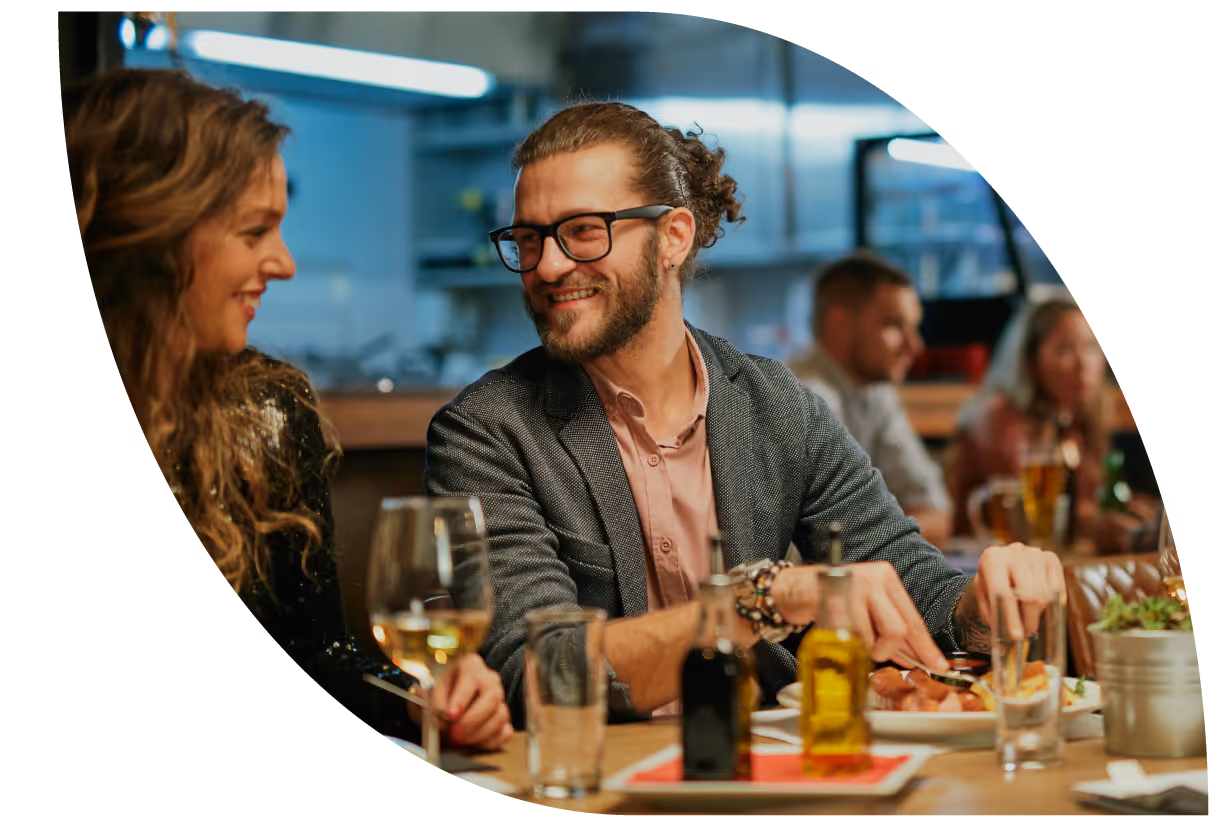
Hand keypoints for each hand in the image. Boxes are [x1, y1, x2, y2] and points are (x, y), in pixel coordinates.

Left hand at [424, 654, 512, 750]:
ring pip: (500, 717)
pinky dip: (490, 741)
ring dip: (478, 734)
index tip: (450, 715)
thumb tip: (441, 716)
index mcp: (470, 666)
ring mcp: (500, 700)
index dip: (461, 699)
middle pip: (492, 698)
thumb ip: (431, 701)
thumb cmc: (433, 697)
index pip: (471, 679)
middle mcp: (489, 680)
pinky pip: (505, 733)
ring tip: (458, 740)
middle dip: (472, 720)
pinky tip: (473, 742)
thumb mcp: (425, 693)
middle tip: (454, 734)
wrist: (439, 709)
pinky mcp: (503, 721)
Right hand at [775, 563, 948, 670]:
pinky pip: (852, 637)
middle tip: (875, 651)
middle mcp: (874, 578)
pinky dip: (846, 642)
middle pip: (899, 630)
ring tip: (850, 634)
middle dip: (888, 650)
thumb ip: (891, 628)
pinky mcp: (837, 600)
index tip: (937, 665)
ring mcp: (855, 587)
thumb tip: (916, 656)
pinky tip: (837, 628)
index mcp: (886, 578)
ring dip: (864, 647)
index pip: (913, 618)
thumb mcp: (868, 608)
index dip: (925, 646)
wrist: (796, 589)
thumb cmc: (834, 601)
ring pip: (876, 638)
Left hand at [972, 542, 1064, 640]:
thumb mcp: (983, 593)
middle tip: (1026, 632)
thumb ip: (991, 613)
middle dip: (1029, 620)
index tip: (1017, 635)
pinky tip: (1040, 603)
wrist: (1001, 557)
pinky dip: (1051, 601)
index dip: (1011, 616)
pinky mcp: (1051, 558)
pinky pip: (1057, 588)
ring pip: (1044, 594)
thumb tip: (1003, 642)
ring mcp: (1035, 554)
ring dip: (1038, 612)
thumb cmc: (991, 579)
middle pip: (1029, 595)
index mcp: (992, 559)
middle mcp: (1015, 552)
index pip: (1004, 592)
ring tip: (1028, 615)